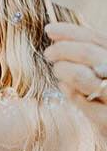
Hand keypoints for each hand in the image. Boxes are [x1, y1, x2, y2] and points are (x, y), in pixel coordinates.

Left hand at [45, 22, 106, 139]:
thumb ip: (91, 55)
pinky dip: (67, 89)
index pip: (97, 39)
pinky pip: (79, 99)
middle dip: (62, 49)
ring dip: (62, 69)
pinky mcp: (106, 121)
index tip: (50, 29)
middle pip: (89, 54)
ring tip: (58, 70)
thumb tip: (57, 34)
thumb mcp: (104, 70)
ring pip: (81, 76)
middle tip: (49, 53)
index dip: (71, 32)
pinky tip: (64, 87)